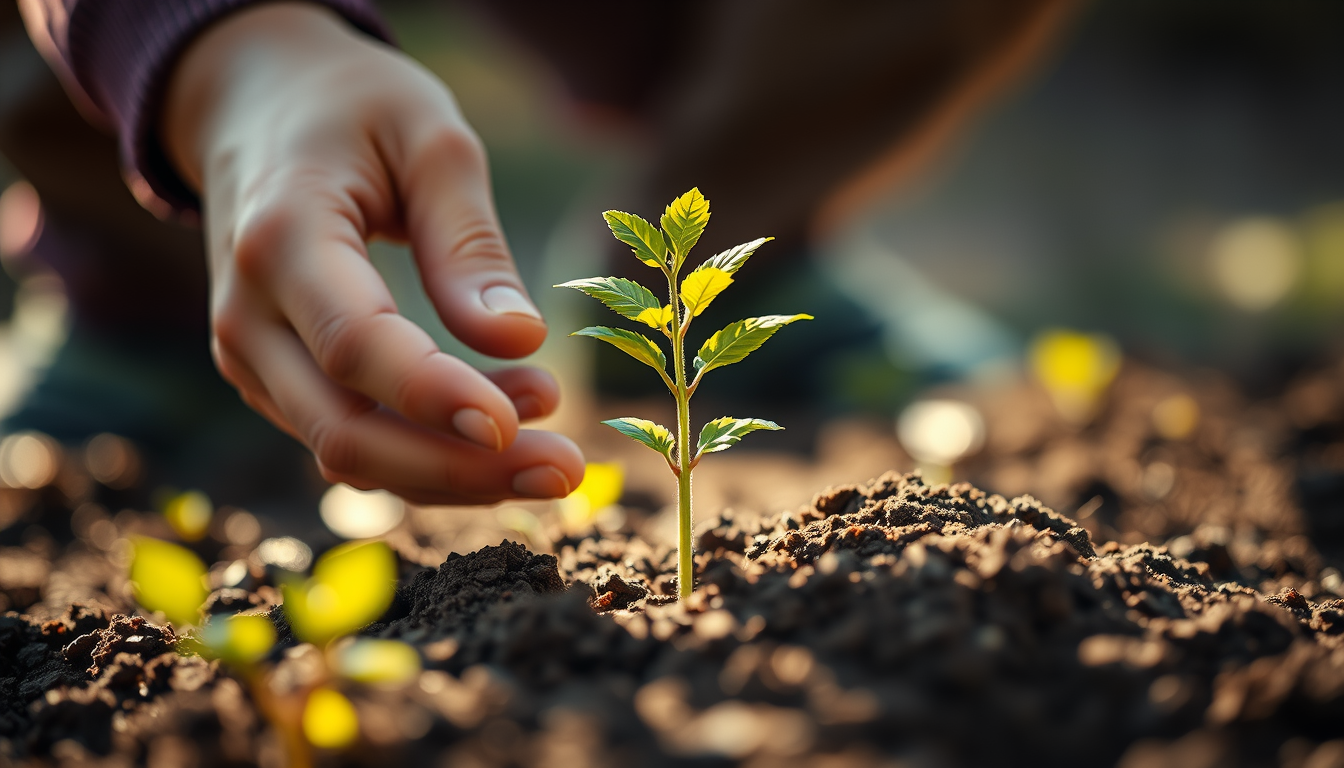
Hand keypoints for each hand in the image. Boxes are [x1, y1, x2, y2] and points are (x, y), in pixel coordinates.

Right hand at [162, 2, 582, 502]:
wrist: (251, 105)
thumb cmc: (353, 110)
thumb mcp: (429, 139)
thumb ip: (469, 242)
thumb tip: (523, 339)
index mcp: (281, 237)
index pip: (354, 343)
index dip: (434, 395)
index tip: (517, 427)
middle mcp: (247, 315)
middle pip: (346, 430)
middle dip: (460, 468)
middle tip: (568, 470)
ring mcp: (249, 357)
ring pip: (349, 454)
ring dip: (454, 471)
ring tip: (555, 451)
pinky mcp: (272, 380)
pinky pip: (350, 438)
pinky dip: (427, 450)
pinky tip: (504, 426)